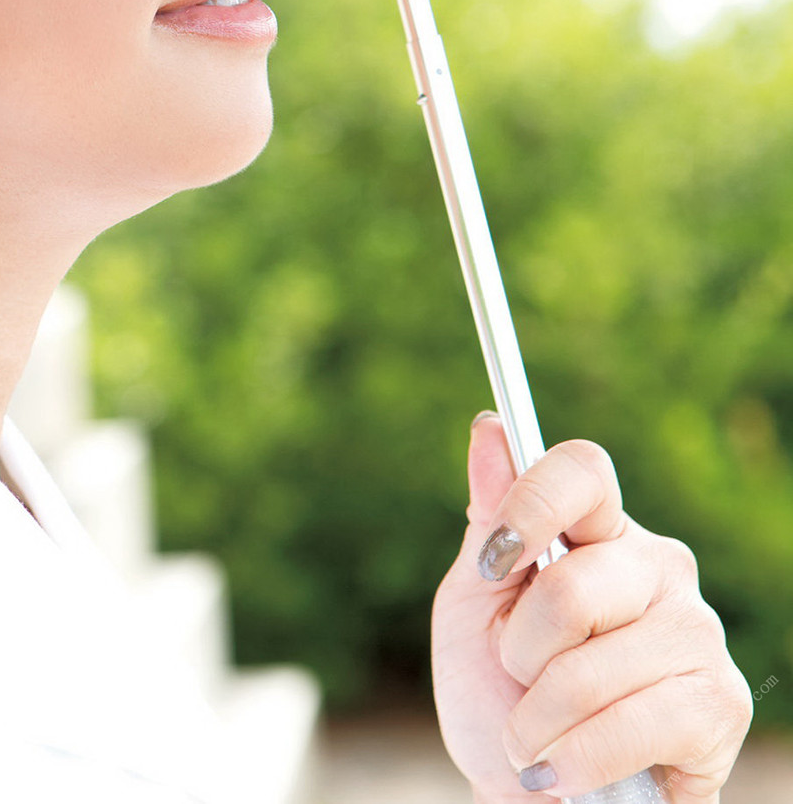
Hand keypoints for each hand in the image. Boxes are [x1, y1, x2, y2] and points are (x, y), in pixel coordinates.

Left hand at [430, 412, 753, 801]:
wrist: (529, 795)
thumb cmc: (499, 695)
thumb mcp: (474, 607)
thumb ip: (488, 522)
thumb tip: (490, 427)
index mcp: (599, 531)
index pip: (585, 472)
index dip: (532, 504)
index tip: (492, 565)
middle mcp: (659, 567)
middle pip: (571, 585)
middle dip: (519, 652)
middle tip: (518, 680)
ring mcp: (697, 633)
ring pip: (587, 667)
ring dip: (536, 721)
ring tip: (539, 737)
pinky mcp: (720, 705)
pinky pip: (626, 725)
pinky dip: (573, 760)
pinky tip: (564, 773)